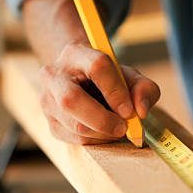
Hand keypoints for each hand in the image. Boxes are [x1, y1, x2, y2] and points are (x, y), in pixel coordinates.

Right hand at [38, 40, 159, 144]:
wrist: (81, 82)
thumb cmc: (108, 78)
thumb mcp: (129, 76)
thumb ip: (144, 89)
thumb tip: (141, 111)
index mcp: (76, 53)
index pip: (97, 67)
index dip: (116, 91)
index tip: (130, 110)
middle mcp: (54, 75)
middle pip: (71, 99)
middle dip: (102, 119)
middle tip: (123, 127)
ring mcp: (47, 101)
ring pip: (75, 125)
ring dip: (104, 133)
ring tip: (117, 127)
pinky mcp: (51, 124)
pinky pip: (76, 139)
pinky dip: (97, 140)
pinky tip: (104, 131)